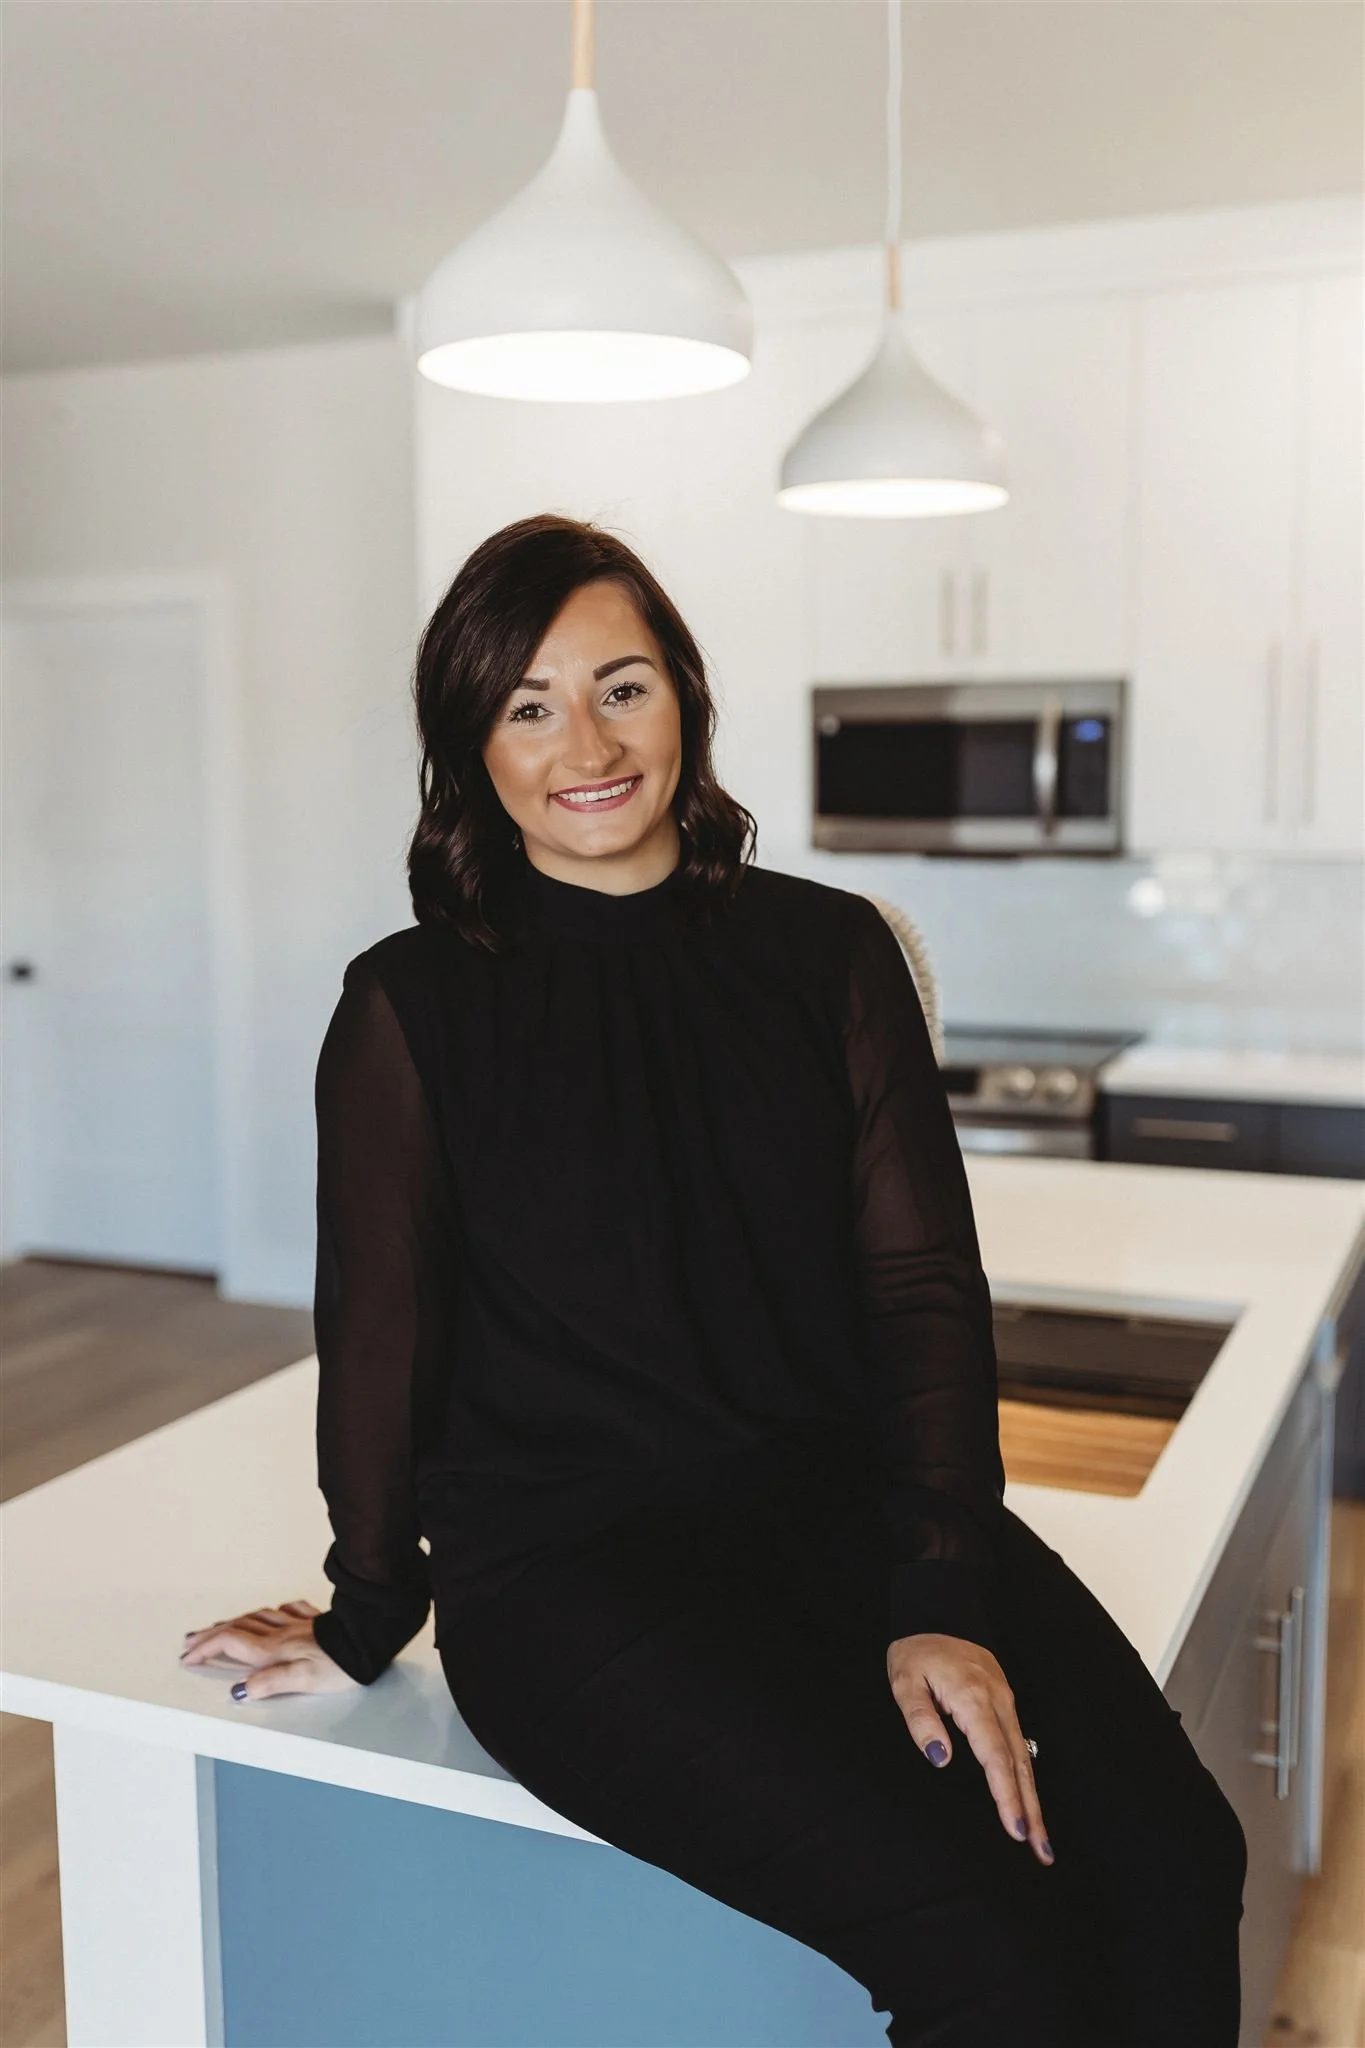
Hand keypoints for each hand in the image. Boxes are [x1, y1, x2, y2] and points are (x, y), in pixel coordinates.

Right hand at [178, 1597, 358, 1699]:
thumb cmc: (341, 1664)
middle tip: (190, 1641)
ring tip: (218, 1626)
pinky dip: (270, 1613)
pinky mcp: (314, 1621)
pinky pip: (285, 1612)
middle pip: (236, 1628)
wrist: (370, 1641)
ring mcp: (297, 1625)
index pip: (230, 1644)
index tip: (188, 1658)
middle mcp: (281, 1634)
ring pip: (256, 1618)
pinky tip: (271, 1612)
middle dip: (210, 1635)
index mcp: (274, 1650)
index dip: (206, 1649)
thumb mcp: (303, 1680)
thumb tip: (240, 1690)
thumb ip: (269, 1683)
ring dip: (232, 1622)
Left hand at [887, 1632, 1052, 1865]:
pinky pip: (1020, 1748)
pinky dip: (1027, 1779)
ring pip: (1024, 1759)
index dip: (1006, 1796)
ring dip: (1034, 1800)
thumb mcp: (905, 1680)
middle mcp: (998, 1702)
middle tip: (1041, 1852)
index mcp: (973, 1698)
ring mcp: (1006, 1703)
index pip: (994, 1756)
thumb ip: (920, 1718)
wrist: (938, 1614)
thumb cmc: (917, 1651)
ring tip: (1041, 1842)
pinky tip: (1029, 1802)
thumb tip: (940, 1758)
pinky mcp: (1005, 1705)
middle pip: (1019, 1765)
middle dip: (1031, 1811)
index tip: (1014, 1830)